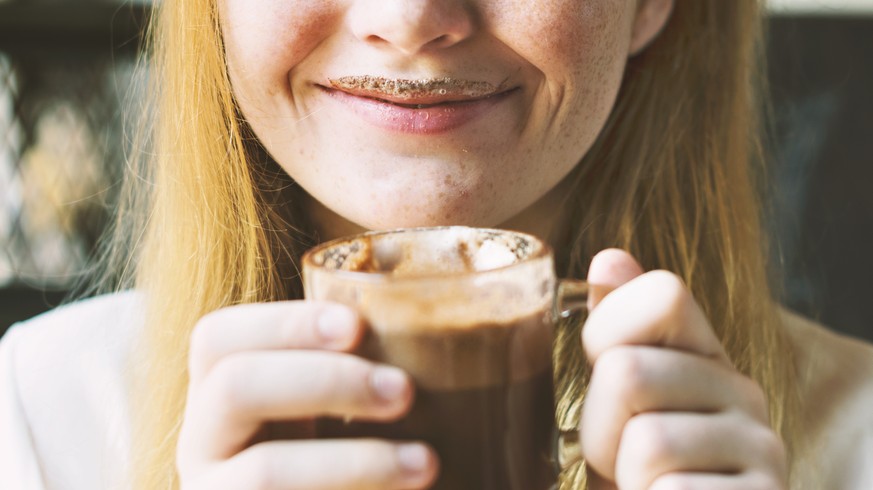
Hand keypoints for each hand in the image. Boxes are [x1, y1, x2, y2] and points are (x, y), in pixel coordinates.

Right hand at [175, 301, 438, 488]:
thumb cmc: (339, 454)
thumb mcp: (330, 408)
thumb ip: (351, 362)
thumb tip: (403, 280)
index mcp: (216, 394)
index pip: (218, 337)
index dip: (285, 323)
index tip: (357, 325)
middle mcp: (202, 444)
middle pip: (233, 388)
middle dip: (326, 380)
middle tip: (404, 391)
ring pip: (262, 473)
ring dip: (355, 462)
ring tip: (425, 462)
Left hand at [581, 250, 786, 489]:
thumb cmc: (633, 476)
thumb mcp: (613, 404)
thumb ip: (616, 333)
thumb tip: (610, 258)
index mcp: (704, 356)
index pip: (661, 293)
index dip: (607, 332)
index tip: (601, 374)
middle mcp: (744, 393)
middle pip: (629, 372)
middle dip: (597, 428)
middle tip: (617, 461)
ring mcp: (762, 452)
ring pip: (646, 440)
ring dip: (621, 479)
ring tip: (642, 489)